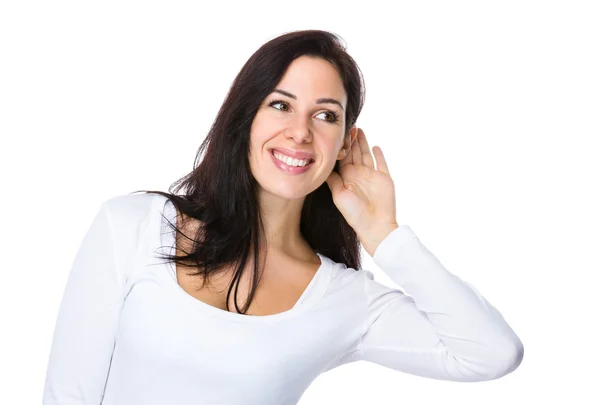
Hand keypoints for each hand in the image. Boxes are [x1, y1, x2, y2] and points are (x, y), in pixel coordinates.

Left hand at [325, 127, 398, 255]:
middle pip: (355, 152)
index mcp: (347, 177)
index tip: (338, 133)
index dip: (341, 145)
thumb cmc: (354, 213)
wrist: (374, 225)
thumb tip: (323, 165)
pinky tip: (375, 146)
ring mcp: (372, 176)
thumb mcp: (338, 195)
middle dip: (352, 139)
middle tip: (349, 125)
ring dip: (363, 142)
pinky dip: (379, 154)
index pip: (343, 157)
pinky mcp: (385, 178)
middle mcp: (359, 174)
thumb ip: (333, 179)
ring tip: (359, 130)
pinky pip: (382, 163)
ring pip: (366, 154)